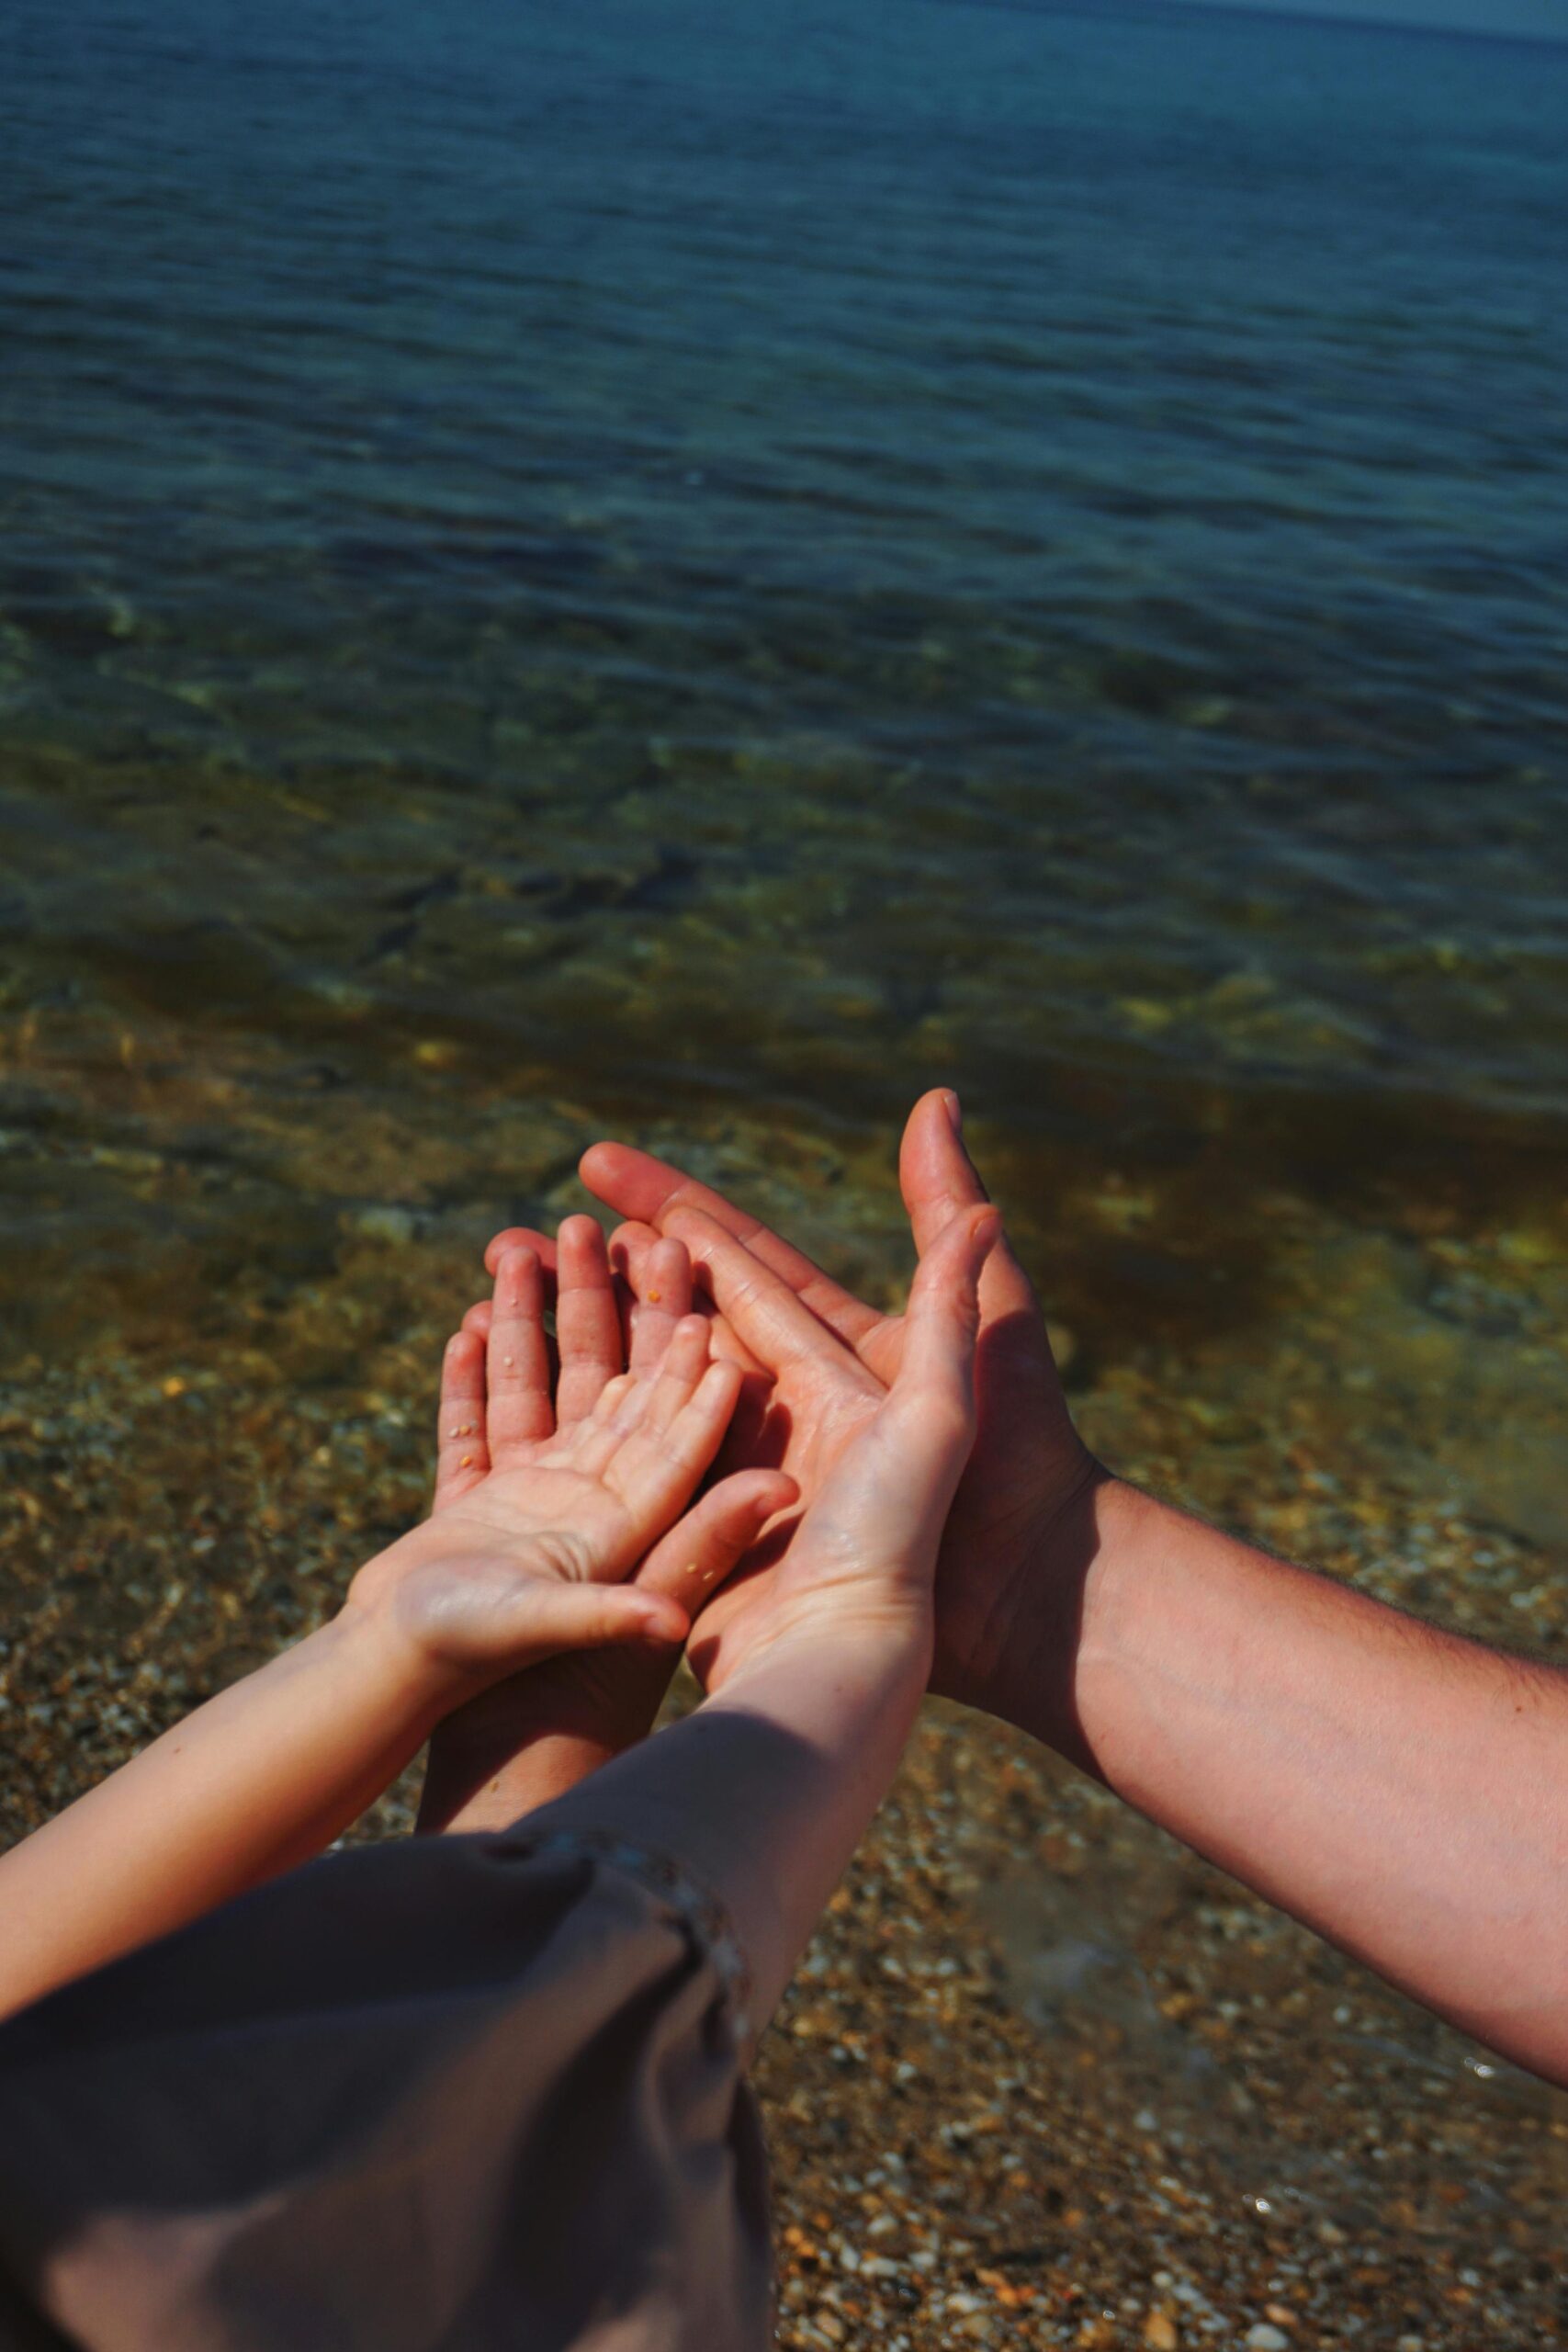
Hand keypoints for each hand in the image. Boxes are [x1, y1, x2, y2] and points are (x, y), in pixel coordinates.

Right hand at [348, 1228, 779, 1712]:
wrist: (388, 1689)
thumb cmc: (476, 1667)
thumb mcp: (555, 1630)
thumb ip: (614, 1609)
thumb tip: (678, 1612)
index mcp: (620, 1528)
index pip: (669, 1437)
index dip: (689, 1376)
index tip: (709, 1311)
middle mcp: (585, 1508)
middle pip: (613, 1390)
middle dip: (619, 1312)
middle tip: (627, 1233)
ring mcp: (525, 1502)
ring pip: (540, 1387)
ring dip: (537, 1318)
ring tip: (529, 1244)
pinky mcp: (468, 1507)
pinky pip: (475, 1422)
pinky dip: (471, 1373)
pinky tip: (468, 1319)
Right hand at [487, 1093, 1102, 1737]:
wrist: (988, 1630)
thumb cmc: (995, 1488)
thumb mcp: (972, 1354)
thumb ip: (939, 1249)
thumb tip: (940, 1104)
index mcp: (837, 1369)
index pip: (743, 1272)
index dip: (674, 1215)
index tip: (599, 1164)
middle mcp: (788, 1422)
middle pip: (686, 1330)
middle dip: (614, 1276)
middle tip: (534, 1222)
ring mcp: (749, 1490)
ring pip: (654, 1407)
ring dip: (590, 1351)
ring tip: (513, 1298)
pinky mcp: (725, 1554)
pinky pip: (649, 1493)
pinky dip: (595, 1453)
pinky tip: (532, 1425)